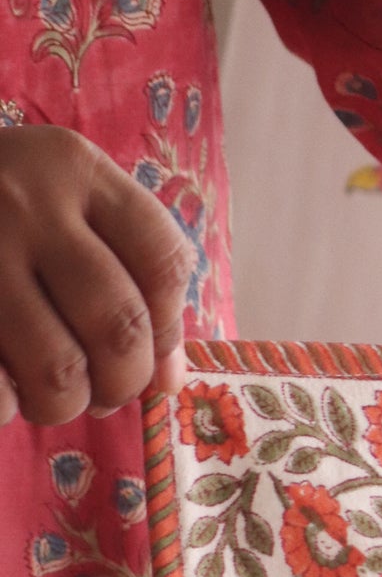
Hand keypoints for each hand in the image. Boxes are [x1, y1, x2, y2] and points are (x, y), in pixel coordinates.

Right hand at [0, 126, 191, 426]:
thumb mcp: (65, 206)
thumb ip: (128, 277)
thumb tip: (170, 381)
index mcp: (75, 169)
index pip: (163, 261)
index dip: (169, 327)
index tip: (150, 349)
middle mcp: (25, 200)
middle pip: (119, 323)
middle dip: (123, 381)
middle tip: (104, 391)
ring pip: (58, 369)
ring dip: (65, 405)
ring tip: (53, 397)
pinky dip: (6, 407)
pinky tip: (4, 393)